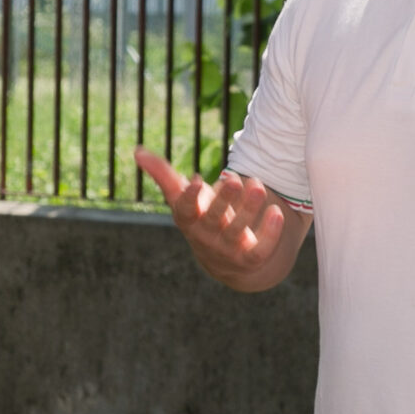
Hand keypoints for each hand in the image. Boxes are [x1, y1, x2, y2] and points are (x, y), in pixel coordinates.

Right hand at [134, 145, 288, 276]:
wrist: (228, 262)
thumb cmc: (202, 220)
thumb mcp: (183, 200)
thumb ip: (164, 176)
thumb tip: (137, 151)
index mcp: (190, 221)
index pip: (185, 212)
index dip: (190, 199)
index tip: (197, 181)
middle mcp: (207, 236)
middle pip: (214, 219)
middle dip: (224, 200)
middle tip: (233, 179)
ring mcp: (229, 249)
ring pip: (238, 231)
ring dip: (249, 209)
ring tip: (258, 187)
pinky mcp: (251, 258)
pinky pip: (260, 249)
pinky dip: (269, 233)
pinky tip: (277, 213)